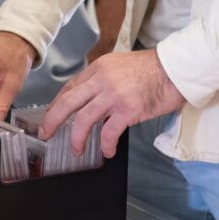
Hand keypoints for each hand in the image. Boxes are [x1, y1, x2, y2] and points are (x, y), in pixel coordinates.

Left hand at [39, 49, 185, 157]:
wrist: (175, 69)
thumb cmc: (148, 70)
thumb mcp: (117, 67)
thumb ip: (100, 81)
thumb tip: (86, 101)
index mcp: (97, 69)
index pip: (69, 88)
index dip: (56, 105)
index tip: (49, 116)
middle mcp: (101, 80)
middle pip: (68, 102)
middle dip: (52, 120)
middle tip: (45, 133)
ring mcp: (114, 95)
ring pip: (83, 119)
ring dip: (76, 138)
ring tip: (76, 149)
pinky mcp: (128, 109)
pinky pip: (109, 132)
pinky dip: (105, 145)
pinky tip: (107, 152)